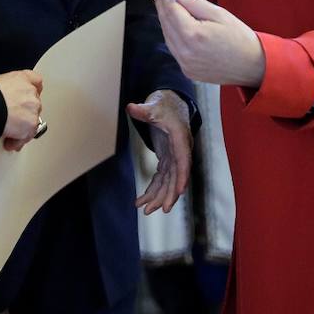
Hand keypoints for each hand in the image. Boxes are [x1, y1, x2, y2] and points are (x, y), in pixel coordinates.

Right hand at [0, 70, 43, 151]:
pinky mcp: (32, 125)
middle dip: (24, 113)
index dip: (33, 90)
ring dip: (21, 128)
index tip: (28, 97)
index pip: (36, 81)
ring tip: (7, 134)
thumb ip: (4, 90)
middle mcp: (30, 92)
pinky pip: (26, 136)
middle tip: (11, 120)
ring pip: (32, 121)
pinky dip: (17, 141)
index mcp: (21, 78)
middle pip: (34, 104)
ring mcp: (33, 108)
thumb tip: (0, 99)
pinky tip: (8, 142)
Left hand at [127, 89, 191, 213]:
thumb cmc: (164, 104)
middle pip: (176, 176)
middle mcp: (180, 151)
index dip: (181, 177)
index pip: (183, 161)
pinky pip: (161, 178)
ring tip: (144, 210)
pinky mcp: (167, 158)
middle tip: (157, 210)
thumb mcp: (153, 105)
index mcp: (180, 138)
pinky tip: (142, 200)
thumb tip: (131, 107)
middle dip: (168, 194)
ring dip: (158, 196)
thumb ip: (143, 109)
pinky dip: (153, 189)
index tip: (179, 192)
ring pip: (168, 181)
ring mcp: (174, 156)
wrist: (170, 103)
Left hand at [155, 0, 264, 87]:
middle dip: (163, 9)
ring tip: (165, 8)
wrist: (252, 65)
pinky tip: (175, 27)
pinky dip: (172, 36)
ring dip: (165, 22)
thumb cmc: (240, 38)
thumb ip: (194, 3)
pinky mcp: (188, 71)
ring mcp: (185, 64)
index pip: (173, 12)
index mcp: (194, 36)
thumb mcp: (219, 14)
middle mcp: (186, 52)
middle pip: (166, 25)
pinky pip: (174, 50)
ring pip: (168, 38)